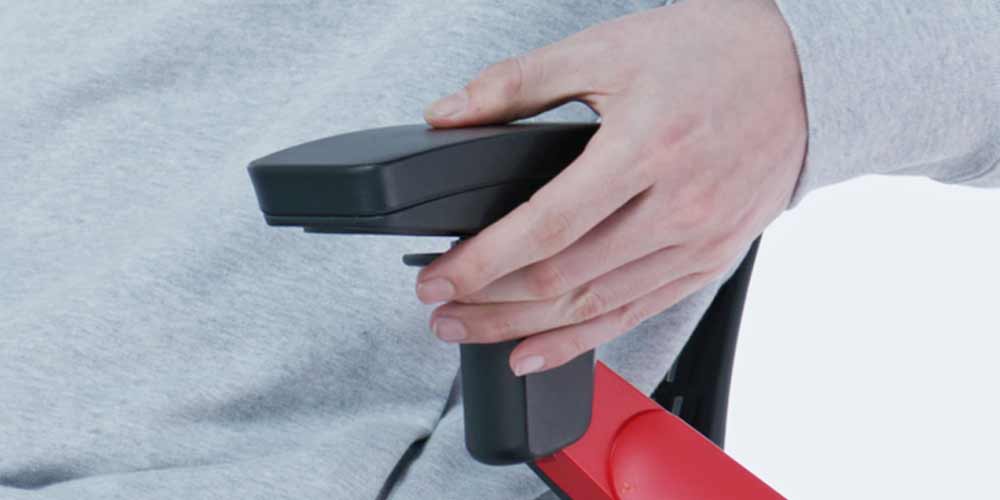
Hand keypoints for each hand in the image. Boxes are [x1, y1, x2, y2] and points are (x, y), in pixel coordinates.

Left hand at [415, 0, 806, 375]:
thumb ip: (518, 83)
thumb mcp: (607, 49)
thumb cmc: (711, 53)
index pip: (545, 226)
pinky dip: (583, 340)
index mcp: (645, 148)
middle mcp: (678, 207)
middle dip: (488, 301)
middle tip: (439, 306)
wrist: (801, 72)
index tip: (437, 278)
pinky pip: (637, 314)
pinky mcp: (711, 261)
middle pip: (564, 279)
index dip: (482, 262)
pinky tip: (537, 351)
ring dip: (525, 328)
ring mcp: (699, 242)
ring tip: (471, 331)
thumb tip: (447, 113)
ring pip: (596, 308)